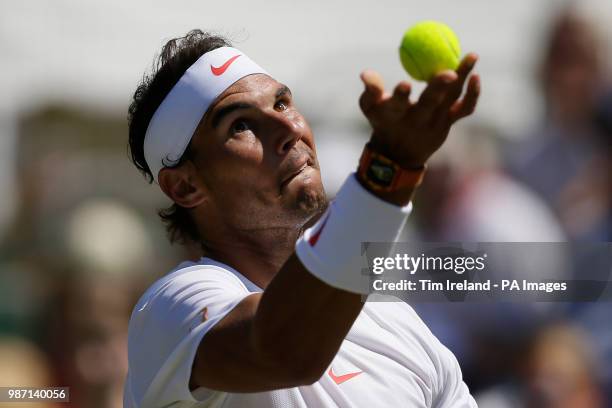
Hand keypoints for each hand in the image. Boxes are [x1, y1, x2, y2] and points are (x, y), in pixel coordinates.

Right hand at [359, 53, 479, 167]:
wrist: (400, 153)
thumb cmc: (383, 121)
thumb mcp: (370, 108)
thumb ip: (370, 90)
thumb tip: (365, 74)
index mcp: (394, 116)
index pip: (396, 105)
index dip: (400, 97)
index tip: (405, 85)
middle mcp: (416, 120)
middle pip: (429, 103)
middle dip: (438, 90)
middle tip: (450, 72)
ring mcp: (435, 122)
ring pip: (451, 99)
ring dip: (463, 78)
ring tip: (472, 56)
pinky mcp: (449, 122)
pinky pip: (465, 108)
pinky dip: (473, 94)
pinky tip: (476, 76)